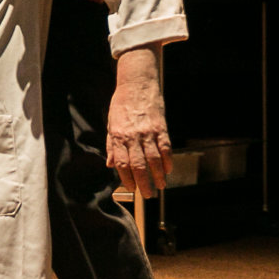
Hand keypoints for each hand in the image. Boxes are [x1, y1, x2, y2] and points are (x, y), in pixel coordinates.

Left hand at [107, 47, 170, 201]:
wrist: (137, 83)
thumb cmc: (122, 104)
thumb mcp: (111, 123)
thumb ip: (112, 145)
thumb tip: (110, 164)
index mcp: (118, 135)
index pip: (122, 163)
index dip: (127, 178)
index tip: (131, 188)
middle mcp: (133, 135)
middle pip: (139, 165)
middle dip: (143, 183)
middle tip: (148, 195)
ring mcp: (148, 132)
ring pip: (153, 159)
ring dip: (157, 175)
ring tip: (160, 186)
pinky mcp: (160, 127)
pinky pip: (165, 148)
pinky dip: (167, 161)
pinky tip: (168, 170)